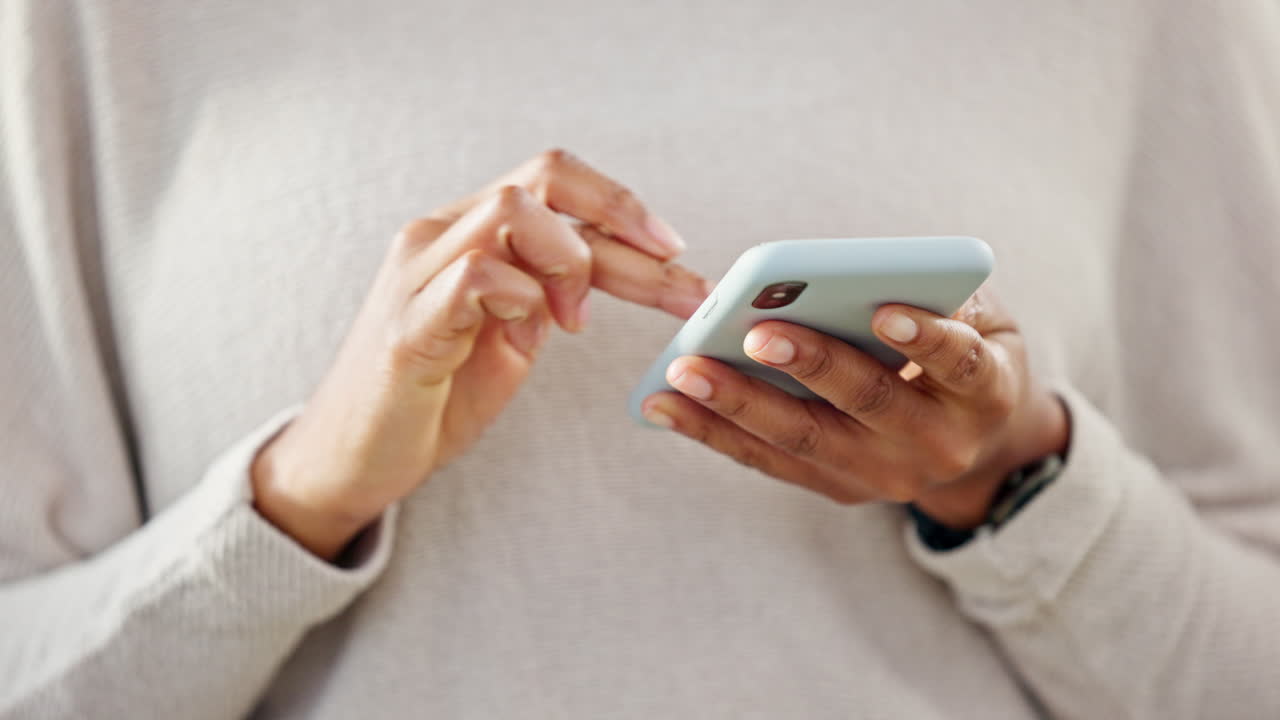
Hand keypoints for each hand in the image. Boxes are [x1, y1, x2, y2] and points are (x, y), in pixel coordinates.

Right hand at [252, 149, 708, 558]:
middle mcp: (438, 235)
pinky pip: (476, 276)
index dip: (621, 205)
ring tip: (577, 321)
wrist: (354, 459)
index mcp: (466, 234)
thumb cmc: (433, 398)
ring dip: (571, 262)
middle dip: (625, 222)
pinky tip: (534, 337)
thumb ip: (548, 297)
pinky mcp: (408, 324)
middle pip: (543, 179)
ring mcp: (417, 273)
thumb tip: (615, 275)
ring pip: (511, 211)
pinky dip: (523, 300)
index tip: (675, 250)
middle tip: (680, 280)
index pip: (552, 182)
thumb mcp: (509, 338)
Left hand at [641, 286, 1068, 527]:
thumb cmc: (969, 356)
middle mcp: (937, 444)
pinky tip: (664, 405)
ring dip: (738, 404)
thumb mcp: (985, 321)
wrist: (981, 449)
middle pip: (867, 402)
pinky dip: (713, 432)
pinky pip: (769, 460)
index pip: (960, 364)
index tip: (884, 310)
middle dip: (811, 365)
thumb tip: (870, 274)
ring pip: (803, 440)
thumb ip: (945, 297)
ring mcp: (883, 475)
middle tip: (757, 332)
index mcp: (983, 393)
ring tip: (683, 371)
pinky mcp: (837, 489)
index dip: (926, 338)